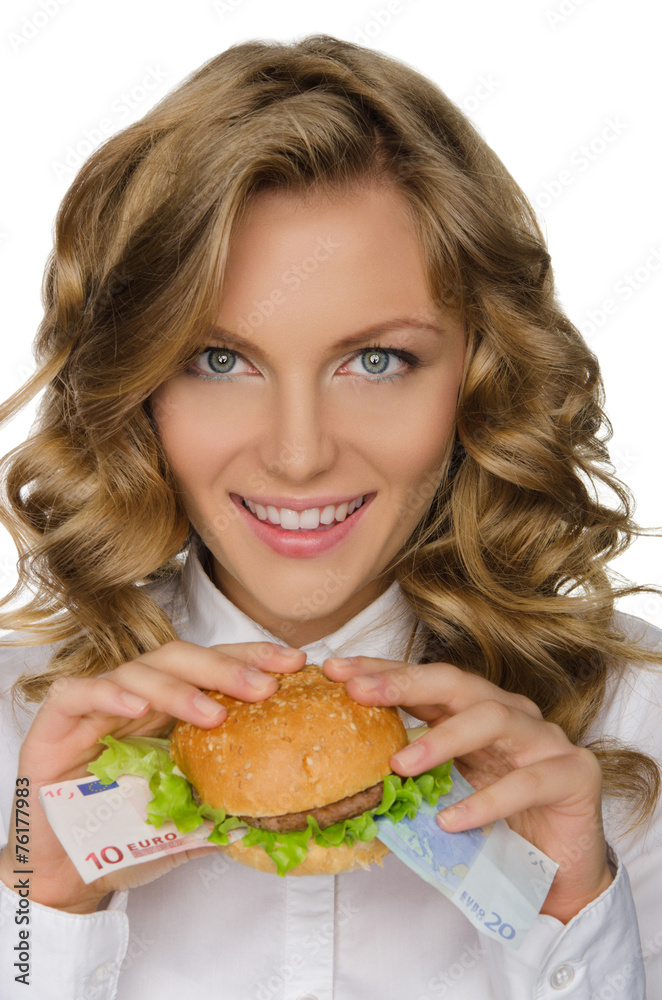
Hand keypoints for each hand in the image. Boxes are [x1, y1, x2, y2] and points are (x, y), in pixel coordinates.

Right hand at [0, 640, 304, 913]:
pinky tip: (138, 711)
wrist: (59, 871)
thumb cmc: (119, 839)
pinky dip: (111, 695)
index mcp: (168, 711)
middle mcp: (136, 697)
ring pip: (141, 672)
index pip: (213, 669)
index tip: (294, 663)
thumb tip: (264, 819)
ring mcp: (96, 705)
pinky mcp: (56, 720)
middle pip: (183, 659)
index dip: (252, 660)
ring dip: (180, 689)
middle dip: (228, 668)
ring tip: (214, 714)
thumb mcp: (181, 824)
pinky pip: (82, 692)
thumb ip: (214, 812)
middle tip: (266, 685)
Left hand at [323, 655, 612, 923]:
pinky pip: (527, 782)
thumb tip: (343, 773)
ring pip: (492, 719)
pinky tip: (451, 820)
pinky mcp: (574, 774)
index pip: (425, 680)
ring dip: (442, 739)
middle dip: (404, 683)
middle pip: (456, 682)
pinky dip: (486, 801)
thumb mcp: (448, 790)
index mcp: (476, 710)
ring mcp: (545, 739)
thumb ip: (413, 772)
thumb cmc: (498, 823)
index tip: (335, 670)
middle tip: (358, 692)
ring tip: (401, 767)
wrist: (563, 869)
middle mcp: (511, 713)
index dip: (381, 671)